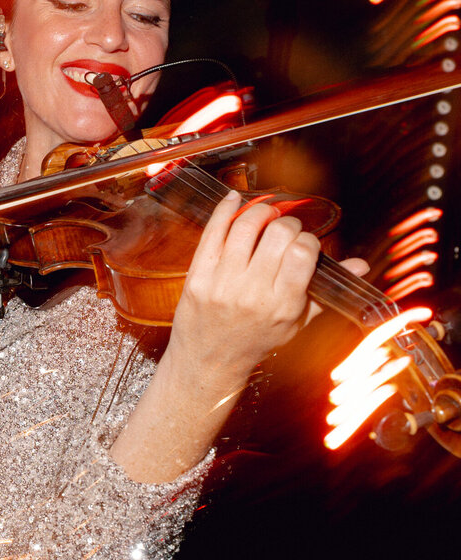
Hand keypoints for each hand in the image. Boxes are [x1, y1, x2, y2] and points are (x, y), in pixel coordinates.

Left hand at [167, 190, 367, 388]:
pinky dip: (225, 210)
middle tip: (284, 228)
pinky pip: (212, 232)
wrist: (209, 360)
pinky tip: (234, 199)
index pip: (303, 251)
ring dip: (259, 211)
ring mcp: (222, 284)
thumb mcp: (297, 321)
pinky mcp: (198, 276)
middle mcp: (252, 293)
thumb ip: (327, 290)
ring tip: (265, 214)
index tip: (303, 242)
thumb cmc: (256, 340)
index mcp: (283, 304)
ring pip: (244, 227)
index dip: (307, 238)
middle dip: (286, 223)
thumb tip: (361, 266)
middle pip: (276, 234)